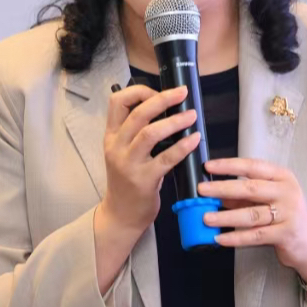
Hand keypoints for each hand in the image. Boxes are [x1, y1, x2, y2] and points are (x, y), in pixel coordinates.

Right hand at [100, 84, 201, 234]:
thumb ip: (136, 132)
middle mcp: (117, 146)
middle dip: (162, 99)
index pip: (117, 102)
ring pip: (150, 133)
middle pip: (138, 114)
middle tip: (182, 93)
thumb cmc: (127, 180)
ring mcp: (128, 164)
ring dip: (175, 121)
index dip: (139, 91)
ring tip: (192, 115)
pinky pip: (166, 158)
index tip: (158, 92)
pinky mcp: (144, 180)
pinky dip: (183, 146)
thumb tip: (167, 109)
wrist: (120, 215)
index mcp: (111, 135)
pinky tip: (195, 139)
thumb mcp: (123, 152)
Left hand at [198, 158, 306, 283]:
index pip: (253, 166)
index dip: (229, 166)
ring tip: (206, 218)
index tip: (208, 166)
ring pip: (251, 214)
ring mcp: (288, 213)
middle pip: (250, 188)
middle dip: (222, 188)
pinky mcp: (286, 234)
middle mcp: (287, 192)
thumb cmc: (286, 216)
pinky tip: (220, 238)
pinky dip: (236, 237)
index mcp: (282, 177)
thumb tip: (214, 192)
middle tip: (201, 191)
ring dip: (226, 216)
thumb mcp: (268, 200)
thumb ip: (244, 195)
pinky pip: (256, 235)